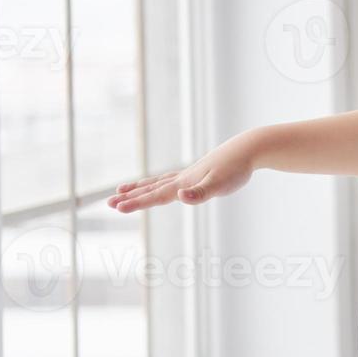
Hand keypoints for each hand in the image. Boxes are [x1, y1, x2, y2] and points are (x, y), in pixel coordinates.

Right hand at [106, 132, 260, 212]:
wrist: (249, 148)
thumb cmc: (236, 169)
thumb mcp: (220, 185)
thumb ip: (200, 193)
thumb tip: (180, 197)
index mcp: (184, 183)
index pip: (156, 196)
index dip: (136, 203)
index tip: (117, 208)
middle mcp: (183, 178)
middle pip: (150, 188)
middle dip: (130, 197)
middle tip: (108, 203)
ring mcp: (190, 174)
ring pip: (158, 182)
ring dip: (140, 187)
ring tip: (122, 189)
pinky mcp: (199, 172)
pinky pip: (171, 179)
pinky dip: (159, 182)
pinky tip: (163, 185)